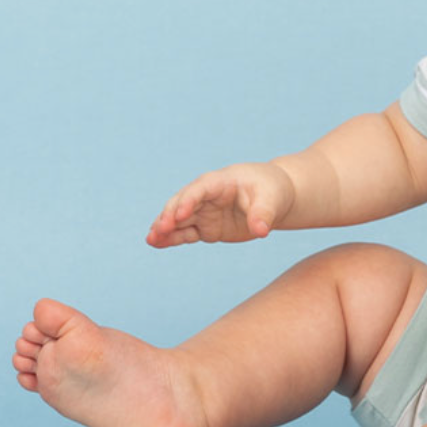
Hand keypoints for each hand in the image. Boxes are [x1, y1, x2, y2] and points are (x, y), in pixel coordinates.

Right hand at [147, 162, 295, 246]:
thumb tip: (261, 230)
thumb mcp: (271, 199)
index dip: (189, 200)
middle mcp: (206, 196)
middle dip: (170, 215)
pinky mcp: (206, 227)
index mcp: (220, 182)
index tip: (180, 214)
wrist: (274, 198)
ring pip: (180, 219)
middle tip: (159, 230)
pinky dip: (173, 238)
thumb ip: (263, 214)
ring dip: (165, 228)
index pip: (200, 189)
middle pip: (183, 203)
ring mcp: (204, 212)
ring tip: (151, 240)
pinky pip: (186, 233)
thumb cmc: (272, 190)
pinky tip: (158, 244)